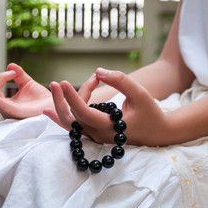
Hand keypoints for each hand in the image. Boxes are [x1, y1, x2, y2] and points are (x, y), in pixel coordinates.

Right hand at [0, 63, 51, 118]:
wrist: (58, 105)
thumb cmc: (43, 99)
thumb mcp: (28, 84)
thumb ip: (18, 75)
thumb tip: (10, 65)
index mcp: (6, 103)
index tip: (12, 72)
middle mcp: (5, 108)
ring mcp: (11, 112)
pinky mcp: (21, 115)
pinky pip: (7, 109)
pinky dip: (0, 103)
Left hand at [47, 68, 168, 145]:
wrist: (158, 133)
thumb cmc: (151, 113)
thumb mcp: (140, 94)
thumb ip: (120, 81)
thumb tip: (98, 71)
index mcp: (109, 127)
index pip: (84, 113)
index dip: (72, 98)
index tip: (62, 83)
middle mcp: (99, 135)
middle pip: (74, 117)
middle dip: (64, 100)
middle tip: (56, 82)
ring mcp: (96, 137)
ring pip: (73, 122)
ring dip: (64, 105)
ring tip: (53, 89)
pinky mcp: (95, 135)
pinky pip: (75, 126)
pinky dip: (64, 116)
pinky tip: (49, 109)